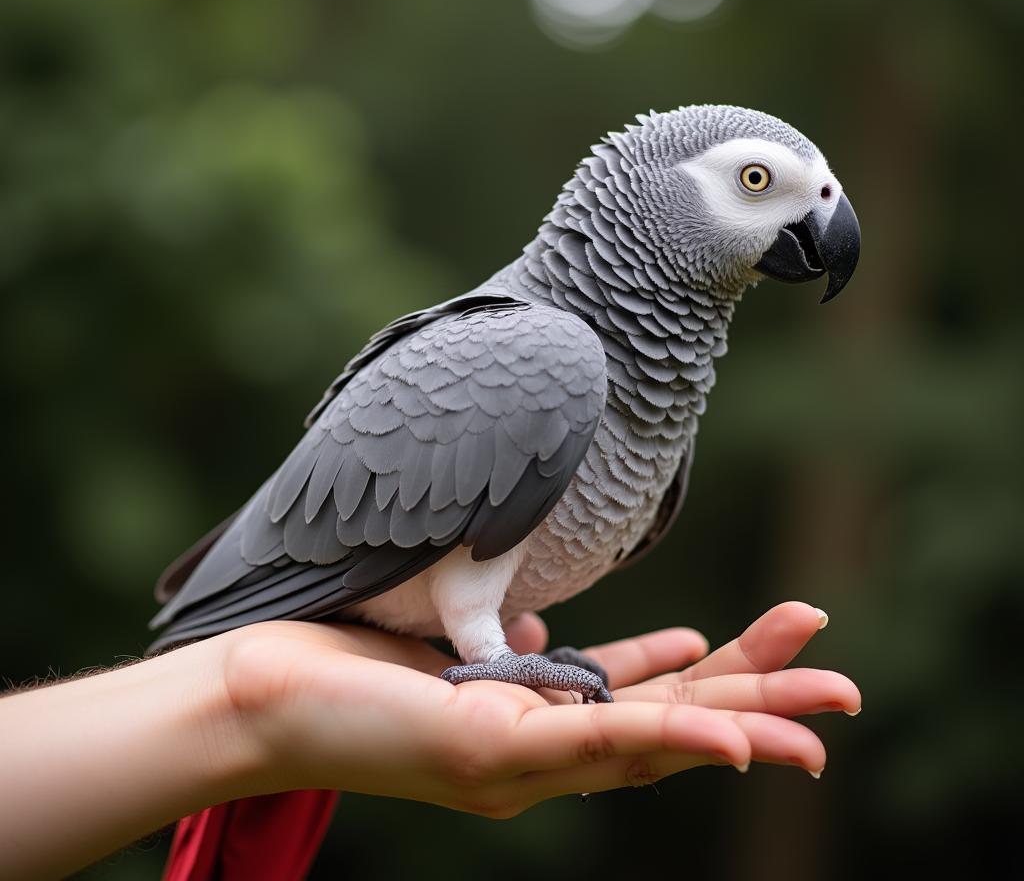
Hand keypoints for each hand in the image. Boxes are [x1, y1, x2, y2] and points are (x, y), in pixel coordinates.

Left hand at [222, 602, 859, 816]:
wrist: (266, 693)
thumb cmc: (353, 664)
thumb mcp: (452, 651)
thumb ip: (507, 648)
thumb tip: (538, 629)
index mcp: (539, 719)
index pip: (647, 699)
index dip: (714, 677)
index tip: (765, 642)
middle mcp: (543, 752)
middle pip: (674, 725)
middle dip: (761, 701)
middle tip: (841, 682)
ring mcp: (522, 761)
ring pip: (656, 744)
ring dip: (746, 725)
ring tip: (825, 711)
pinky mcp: (489, 753)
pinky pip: (594, 745)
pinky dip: (670, 737)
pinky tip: (734, 737)